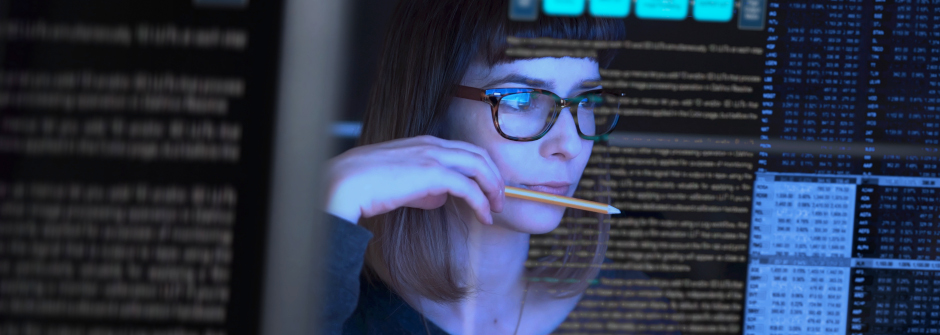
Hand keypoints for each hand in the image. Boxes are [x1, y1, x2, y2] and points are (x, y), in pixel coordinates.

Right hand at [325, 135, 504, 224]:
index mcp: (425, 143)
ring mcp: (434, 156)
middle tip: (500, 200)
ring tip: (496, 209)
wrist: (347, 183)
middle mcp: (433, 144)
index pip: (466, 151)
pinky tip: (484, 217)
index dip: (482, 169)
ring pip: (480, 166)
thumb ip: (423, 187)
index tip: (489, 189)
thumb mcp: (401, 183)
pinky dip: (481, 202)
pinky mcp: (433, 173)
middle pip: (479, 155)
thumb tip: (441, 198)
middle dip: (495, 178)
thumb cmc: (367, 185)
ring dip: (493, 188)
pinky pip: (469, 187)